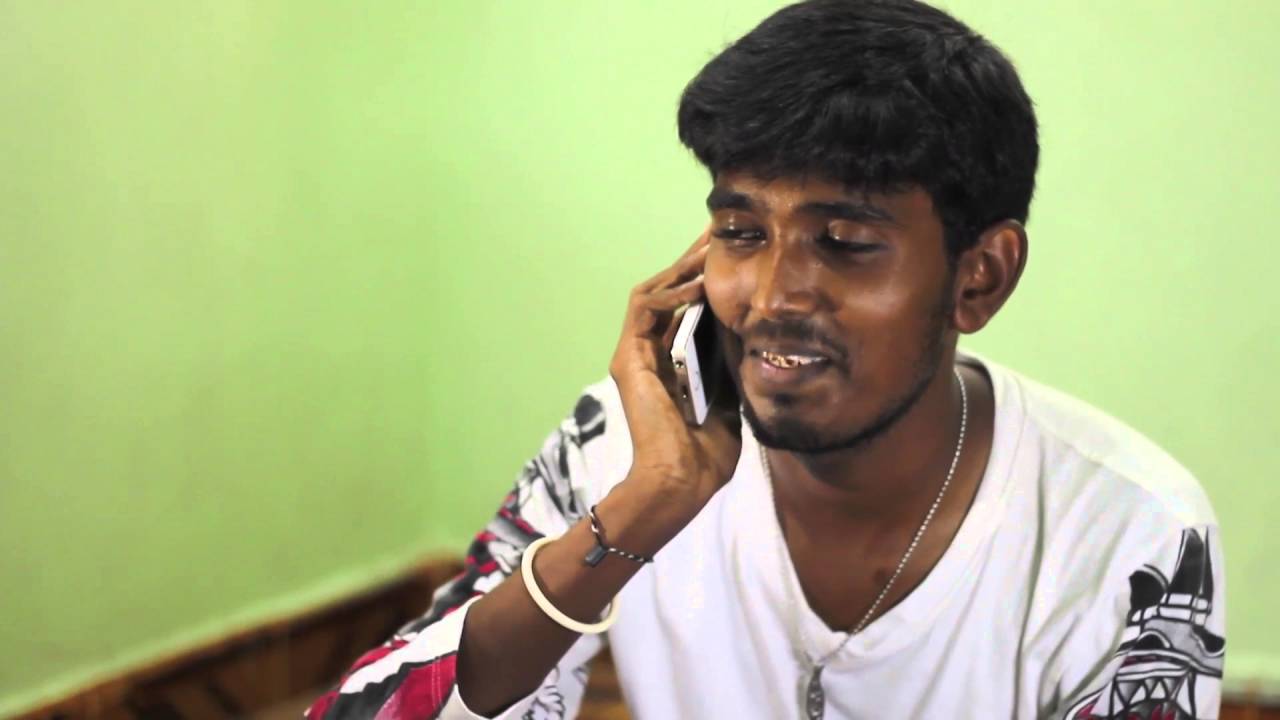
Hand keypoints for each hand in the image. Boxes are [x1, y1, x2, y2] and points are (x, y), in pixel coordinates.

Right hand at [608, 228, 743, 510]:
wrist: (680, 483)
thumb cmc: (707, 452)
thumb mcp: (731, 390)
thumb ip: (732, 355)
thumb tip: (751, 318)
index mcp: (670, 360)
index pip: (686, 304)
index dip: (707, 276)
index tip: (736, 252)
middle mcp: (647, 352)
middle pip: (668, 290)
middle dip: (694, 259)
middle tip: (720, 230)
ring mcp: (635, 354)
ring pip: (653, 292)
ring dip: (681, 268)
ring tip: (709, 247)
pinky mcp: (628, 360)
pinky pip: (645, 310)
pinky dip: (669, 293)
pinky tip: (697, 285)